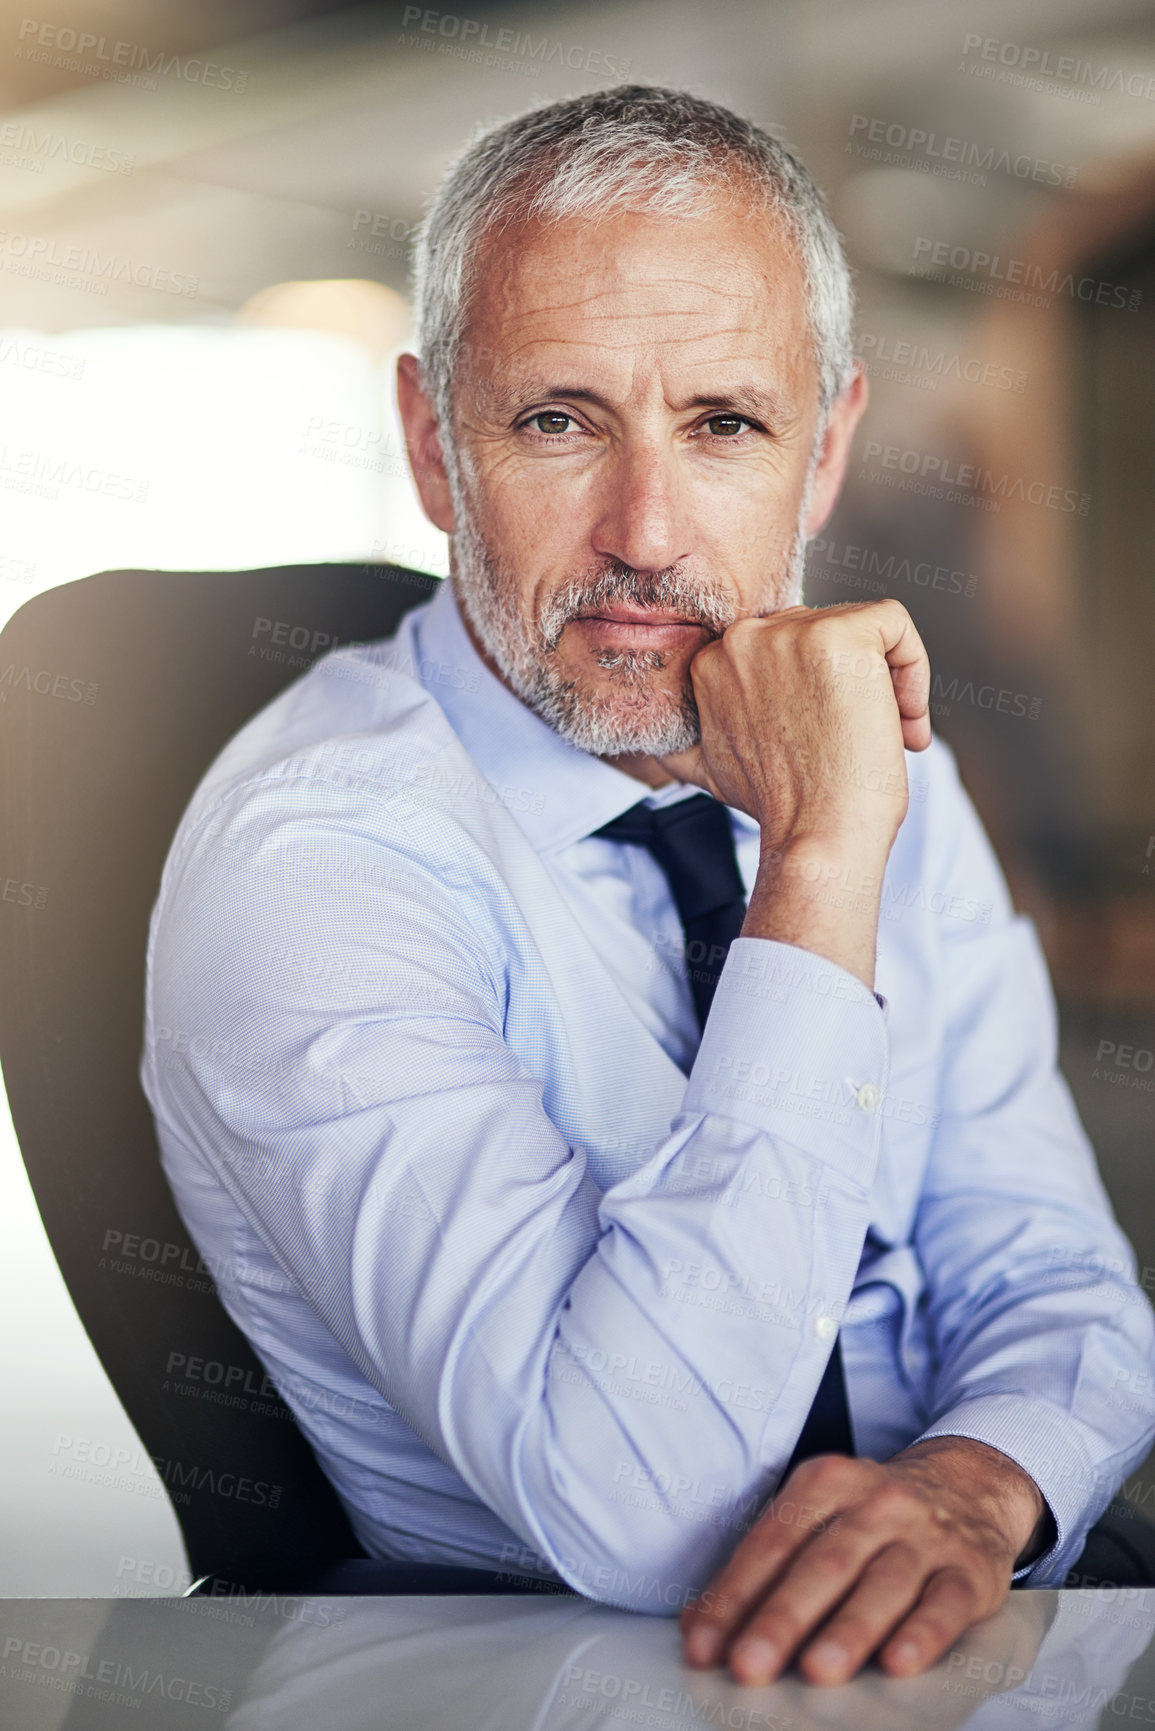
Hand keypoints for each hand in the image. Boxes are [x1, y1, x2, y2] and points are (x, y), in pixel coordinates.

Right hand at [659, 601, 930, 988]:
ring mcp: (790, 633)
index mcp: (711, 661)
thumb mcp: (708, 772)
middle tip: (860, 743)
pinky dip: (915, 667)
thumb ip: (684, 745)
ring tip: (889, 737)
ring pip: (860, 630)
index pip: (784, 646)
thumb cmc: (778, 810)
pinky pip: (895, 624)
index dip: (814, 691)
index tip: (826, 741)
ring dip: (886, 684)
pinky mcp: (841, 635)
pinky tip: (906, 723)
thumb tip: (647, 750)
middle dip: (850, 687)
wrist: (815, 836)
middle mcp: (743, 637)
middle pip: (821, 633)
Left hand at [679, 1437, 1046, 1687]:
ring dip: (848, 1630)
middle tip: (748, 1663)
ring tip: (816, 1670)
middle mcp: (875, 1504)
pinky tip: (899, 1661)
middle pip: (822, 1564)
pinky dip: (923, 1634)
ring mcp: (925, 1536)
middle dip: (781, 1618)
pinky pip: (945, 1604)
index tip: (703, 1645)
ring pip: (883, 1584)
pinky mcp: (970, 1572)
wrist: (969, 1486)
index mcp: (824, 1484)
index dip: (734, 1595)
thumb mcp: (818, 1515)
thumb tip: (699, 1627)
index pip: (771, 1542)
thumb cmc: (874, 1515)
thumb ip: (764, 1567)